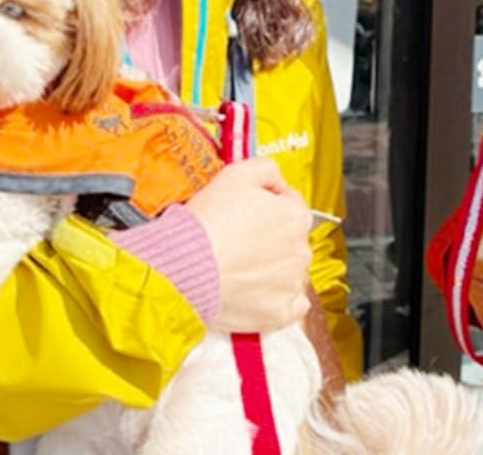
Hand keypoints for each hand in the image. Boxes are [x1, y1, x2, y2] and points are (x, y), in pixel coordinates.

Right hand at [187, 158, 311, 332]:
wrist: (182, 269)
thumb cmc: (205, 226)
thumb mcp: (235, 174)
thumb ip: (265, 168)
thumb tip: (274, 177)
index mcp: (295, 216)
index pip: (291, 203)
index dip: (268, 203)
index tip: (250, 211)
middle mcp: (300, 250)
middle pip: (290, 239)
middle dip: (269, 237)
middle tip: (238, 239)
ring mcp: (290, 284)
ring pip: (289, 272)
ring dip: (272, 268)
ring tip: (238, 265)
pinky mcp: (279, 312)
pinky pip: (290, 306)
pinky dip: (276, 300)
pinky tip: (255, 291)